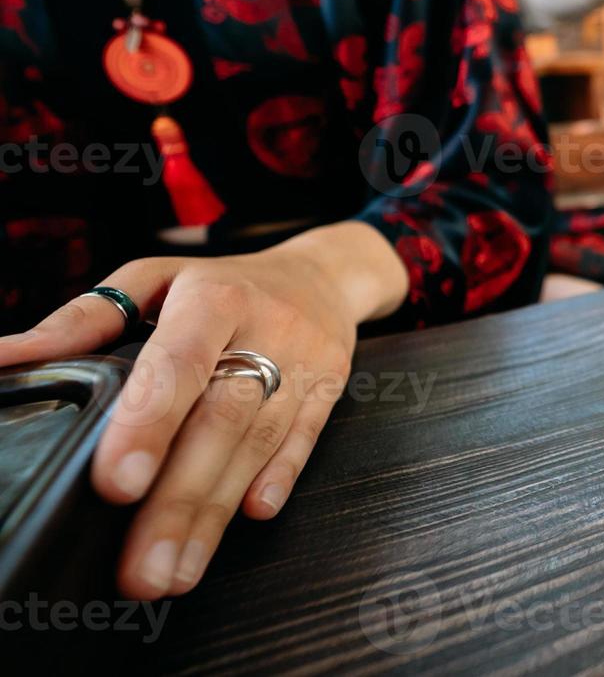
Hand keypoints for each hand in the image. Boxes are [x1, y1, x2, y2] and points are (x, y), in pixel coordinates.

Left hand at [0, 222, 406, 599]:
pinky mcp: (329, 392)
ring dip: (215, 513)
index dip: (148, 426)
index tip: (115, 485)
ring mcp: (304, 365)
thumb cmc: (221, 284)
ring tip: (176, 571)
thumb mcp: (153, 280)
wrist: (320, 275)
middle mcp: (266, 330)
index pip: (178, 366)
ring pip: (258, 444)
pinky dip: (279, 479)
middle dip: (178, 499)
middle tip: (141, 568)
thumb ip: (82, 322)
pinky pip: (303, 441)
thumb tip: (6, 358)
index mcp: (213, 299)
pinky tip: (250, 518)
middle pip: (220, 421)